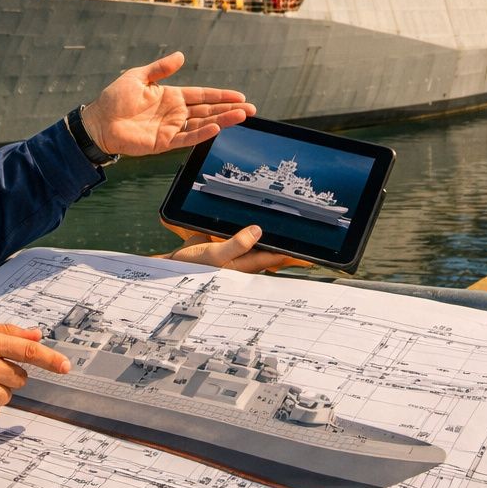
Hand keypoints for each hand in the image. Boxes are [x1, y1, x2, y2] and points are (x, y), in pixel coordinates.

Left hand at [80, 51, 254, 156]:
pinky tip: (217, 128)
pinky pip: (187, 137)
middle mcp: (175, 112)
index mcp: (171, 96)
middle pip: (208, 110)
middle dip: (229, 109)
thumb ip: (161, 68)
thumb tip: (181, 56)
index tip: (240, 96)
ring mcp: (171, 128)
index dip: (221, 95)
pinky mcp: (164, 142)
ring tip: (243, 116)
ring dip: (223, 120)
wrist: (98, 122)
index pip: (202, 95)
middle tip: (251, 109)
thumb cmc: (114, 98)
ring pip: (203, 124)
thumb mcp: (138, 76)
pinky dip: (202, 133)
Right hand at [161, 224, 312, 272]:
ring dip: (278, 238)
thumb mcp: (213, 254)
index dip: (296, 256)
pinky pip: (250, 237)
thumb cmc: (192, 265)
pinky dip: (260, 232)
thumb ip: (235, 244)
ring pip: (265, 244)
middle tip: (314, 240)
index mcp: (246, 263)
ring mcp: (239, 251)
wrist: (172, 264)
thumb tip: (258, 231)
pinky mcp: (230, 243)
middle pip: (276, 252)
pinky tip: (265, 222)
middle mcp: (246, 258)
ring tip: (297, 229)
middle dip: (293, 248)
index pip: (278, 257)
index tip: (315, 254)